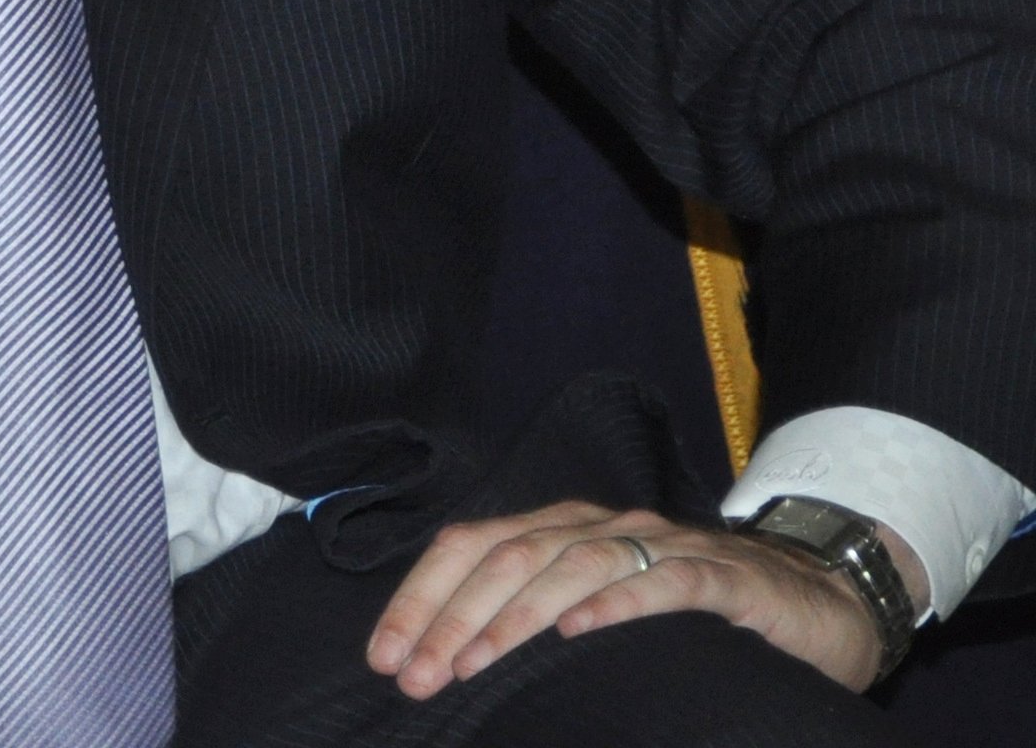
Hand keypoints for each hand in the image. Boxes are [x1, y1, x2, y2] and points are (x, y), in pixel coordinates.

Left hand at [365, 499, 910, 696]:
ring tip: (473, 662)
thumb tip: (447, 661)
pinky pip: (663, 581)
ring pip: (571, 566)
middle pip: (508, 555)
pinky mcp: (723, 578)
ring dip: (513, 617)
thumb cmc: (693, 615)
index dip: (421, 597)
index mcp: (562, 530)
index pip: (470, 546)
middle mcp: (602, 527)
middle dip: (452, 616)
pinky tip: (580, 631)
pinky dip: (616, 603)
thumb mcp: (601, 612)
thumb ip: (536, 620)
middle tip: (417, 675)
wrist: (818, 602)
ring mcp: (663, 545)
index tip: (384, 656)